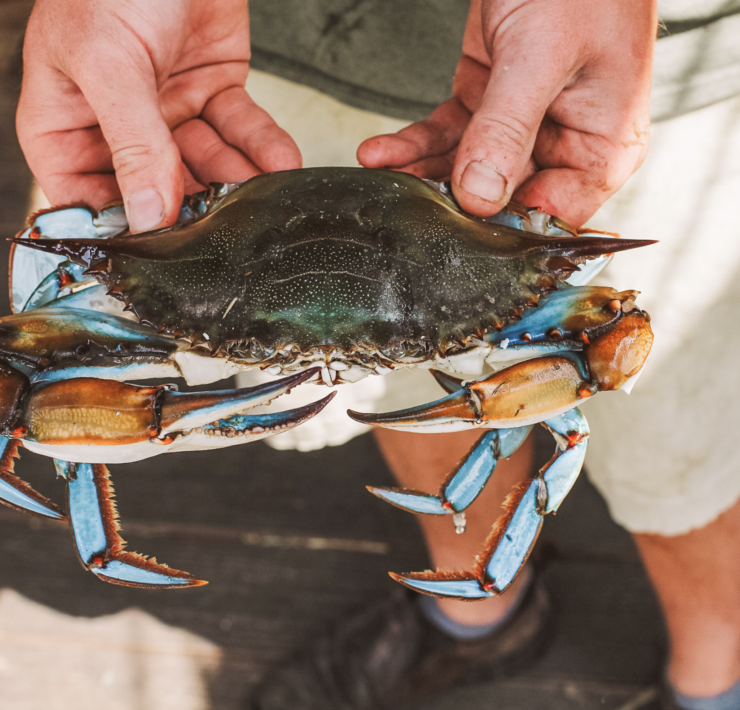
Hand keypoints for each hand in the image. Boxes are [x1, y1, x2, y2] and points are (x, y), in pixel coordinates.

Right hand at [17, 0, 300, 231]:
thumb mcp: (110, 61)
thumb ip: (131, 141)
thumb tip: (148, 213)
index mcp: (67, 122)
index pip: (88, 197)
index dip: (124, 226)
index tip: (160, 250)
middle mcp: (118, 125)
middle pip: (157, 189)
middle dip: (195, 206)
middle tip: (225, 226)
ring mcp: (169, 113)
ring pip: (207, 165)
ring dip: (237, 180)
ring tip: (261, 194)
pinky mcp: (214, 96)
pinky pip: (241, 132)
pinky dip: (263, 147)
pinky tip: (281, 164)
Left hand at [358, 0, 656, 225]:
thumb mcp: (541, 55)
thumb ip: (508, 129)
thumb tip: (480, 196)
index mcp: (602, 143)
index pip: (554, 212)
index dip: (504, 226)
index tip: (457, 230)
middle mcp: (564, 141)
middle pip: (503, 196)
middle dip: (450, 201)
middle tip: (405, 207)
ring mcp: (523, 125)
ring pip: (466, 169)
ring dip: (421, 173)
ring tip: (382, 175)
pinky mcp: (488, 103)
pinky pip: (447, 135)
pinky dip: (413, 144)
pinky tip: (380, 154)